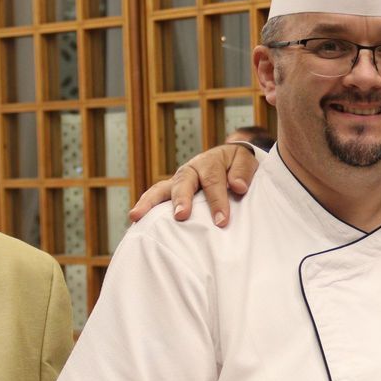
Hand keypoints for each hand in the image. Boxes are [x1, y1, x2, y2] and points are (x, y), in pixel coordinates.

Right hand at [128, 144, 260, 226]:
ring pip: (161, 189)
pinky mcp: (170, 191)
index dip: (217, 200)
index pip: (213, 181)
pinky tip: (135, 221)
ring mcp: (177, 181)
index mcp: (210, 162)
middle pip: (183, 183)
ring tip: (137, 216)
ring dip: (150, 202)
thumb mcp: (246, 162)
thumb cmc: (237, 165)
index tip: (221, 221)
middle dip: (181, 199)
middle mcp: (190, 170)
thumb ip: (243, 172)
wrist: (228, 159)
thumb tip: (237, 186)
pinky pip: (155, 197)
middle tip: (181, 215)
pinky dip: (144, 207)